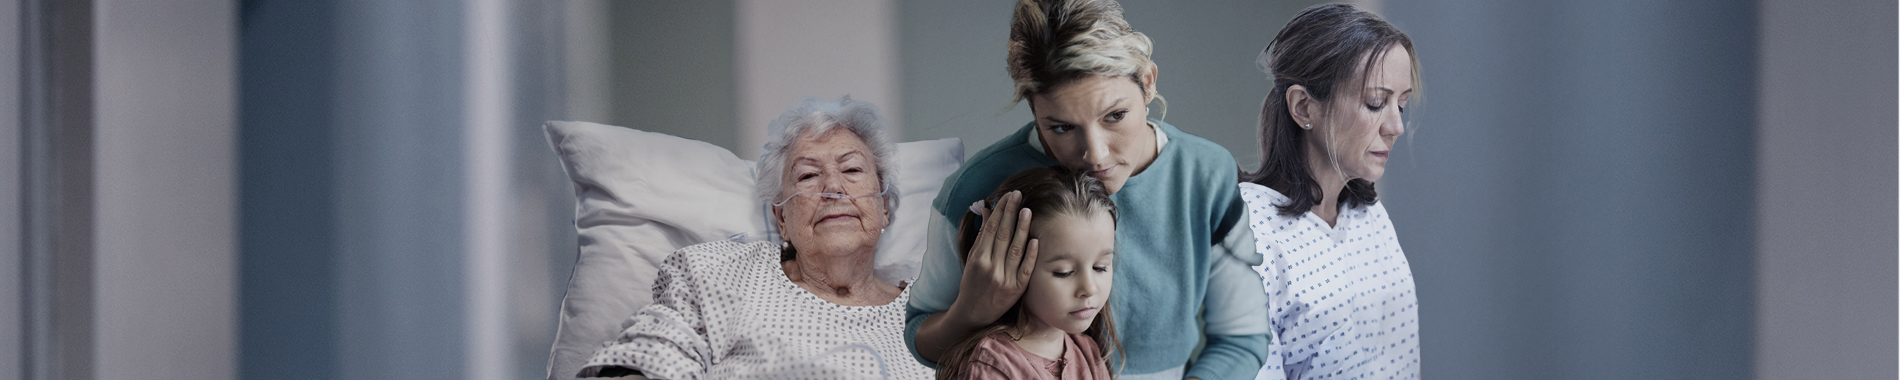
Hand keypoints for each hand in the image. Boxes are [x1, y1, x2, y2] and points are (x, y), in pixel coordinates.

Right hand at [946, 190, 1038, 326]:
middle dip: (1011, 213)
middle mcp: (990, 267)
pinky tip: (1035, 239)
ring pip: (1015, 249)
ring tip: (1027, 210)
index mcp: (978, 258)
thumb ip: (981, 235)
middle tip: (1018, 195)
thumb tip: (988, 211)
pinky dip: (1030, 254)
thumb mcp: (972, 258)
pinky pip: (1025, 269)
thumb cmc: (972, 283)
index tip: (1007, 196)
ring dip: (1022, 228)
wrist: (973, 313)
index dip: (1000, 211)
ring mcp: (1004, 279)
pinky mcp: (1016, 289)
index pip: (991, 229)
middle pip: (1003, 235)